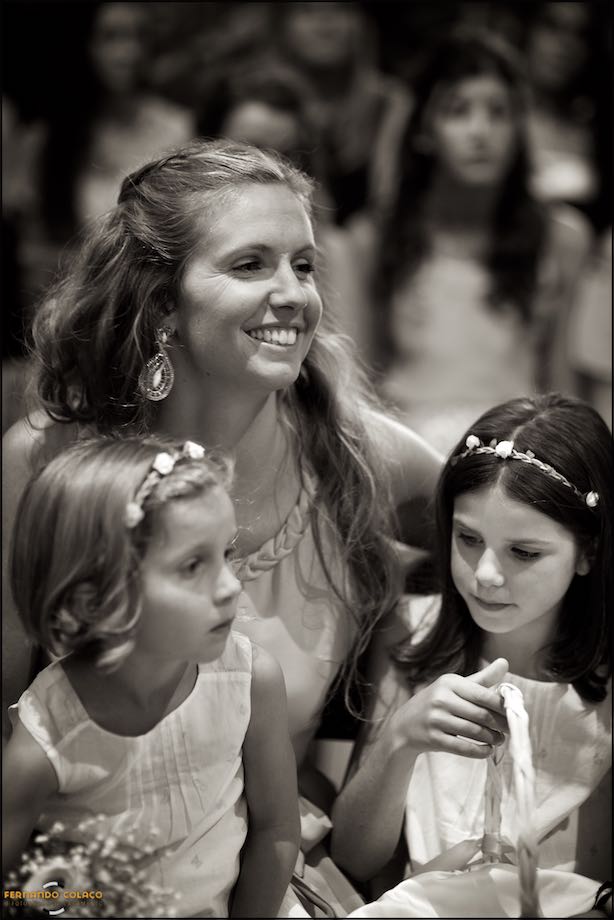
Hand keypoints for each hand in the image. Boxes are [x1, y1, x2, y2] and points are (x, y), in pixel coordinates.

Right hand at [390, 658, 508, 758]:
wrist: (405, 724)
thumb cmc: (437, 702)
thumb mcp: (455, 686)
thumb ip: (482, 678)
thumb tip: (505, 662)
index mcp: (449, 682)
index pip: (482, 695)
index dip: (501, 706)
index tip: (514, 713)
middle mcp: (441, 698)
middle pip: (480, 715)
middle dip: (500, 725)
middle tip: (510, 730)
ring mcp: (436, 719)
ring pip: (474, 732)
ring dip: (492, 738)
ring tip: (500, 740)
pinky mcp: (433, 738)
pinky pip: (463, 748)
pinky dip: (480, 751)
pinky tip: (487, 750)